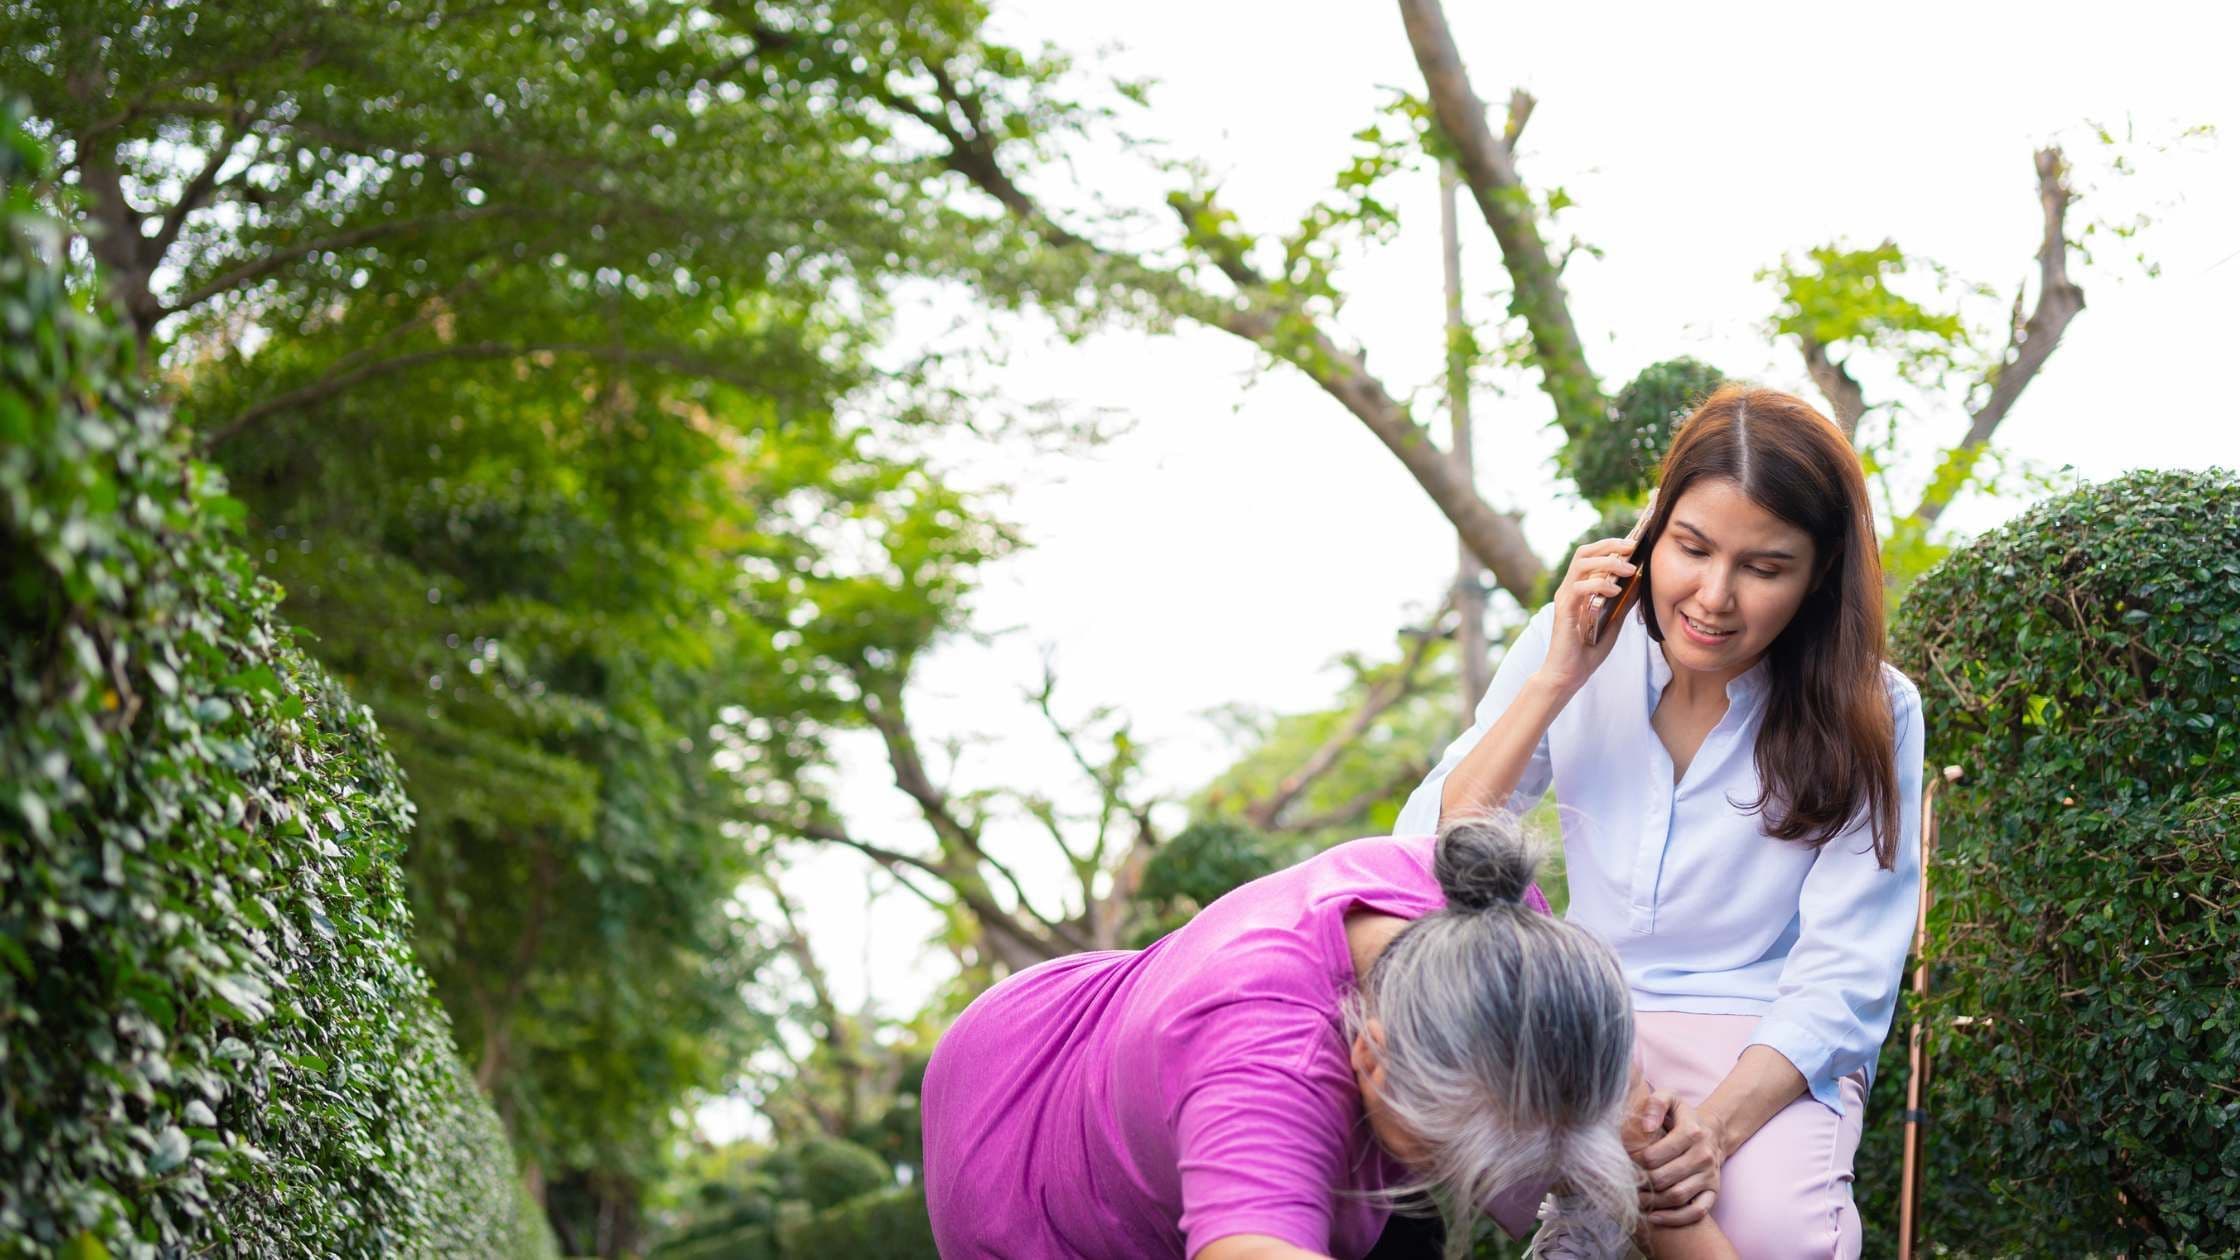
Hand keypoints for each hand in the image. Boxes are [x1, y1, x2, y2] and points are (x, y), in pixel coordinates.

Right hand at [1535, 536, 1640, 694]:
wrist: (1568, 674)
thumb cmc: (1587, 650)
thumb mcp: (1613, 622)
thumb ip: (1623, 602)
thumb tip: (1640, 583)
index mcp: (1578, 588)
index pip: (1590, 555)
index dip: (1610, 545)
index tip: (1633, 543)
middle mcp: (1569, 589)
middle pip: (1584, 553)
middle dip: (1610, 546)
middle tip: (1632, 547)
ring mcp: (1565, 598)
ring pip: (1582, 565)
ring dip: (1608, 563)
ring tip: (1629, 570)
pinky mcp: (1564, 610)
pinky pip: (1580, 588)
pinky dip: (1599, 585)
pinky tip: (1615, 591)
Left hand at [1633, 1096, 1725, 1227]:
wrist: (1713, 1132)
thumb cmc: (1682, 1117)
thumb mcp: (1670, 1099)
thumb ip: (1656, 1103)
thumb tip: (1646, 1126)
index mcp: (1691, 1132)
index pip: (1655, 1155)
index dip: (1635, 1162)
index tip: (1623, 1163)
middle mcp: (1703, 1155)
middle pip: (1664, 1178)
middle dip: (1640, 1183)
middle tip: (1624, 1184)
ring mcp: (1709, 1176)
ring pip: (1677, 1196)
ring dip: (1652, 1202)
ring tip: (1634, 1199)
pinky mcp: (1713, 1192)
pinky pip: (1696, 1212)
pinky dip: (1674, 1219)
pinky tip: (1654, 1217)